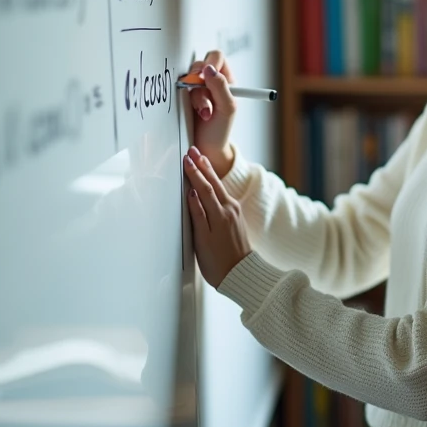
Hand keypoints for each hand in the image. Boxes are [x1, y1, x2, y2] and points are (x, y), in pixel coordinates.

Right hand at [183, 145, 251, 288]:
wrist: (240, 274)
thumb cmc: (217, 262)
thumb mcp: (202, 240)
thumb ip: (197, 215)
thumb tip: (191, 193)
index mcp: (219, 214)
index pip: (204, 187)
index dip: (194, 172)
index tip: (186, 159)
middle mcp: (229, 209)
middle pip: (213, 182)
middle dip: (202, 166)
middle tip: (193, 151)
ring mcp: (234, 212)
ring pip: (219, 187)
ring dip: (210, 172)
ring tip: (201, 159)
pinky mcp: (236, 217)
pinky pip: (224, 194)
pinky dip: (216, 183)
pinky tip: (212, 180)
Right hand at [186, 50, 236, 176]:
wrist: (205, 148)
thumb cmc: (220, 130)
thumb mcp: (227, 108)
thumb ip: (220, 87)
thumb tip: (209, 69)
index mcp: (226, 80)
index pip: (217, 57)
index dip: (211, 62)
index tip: (206, 74)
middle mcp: (210, 81)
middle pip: (200, 65)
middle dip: (200, 82)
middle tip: (203, 98)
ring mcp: (196, 89)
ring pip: (189, 78)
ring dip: (196, 95)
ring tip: (204, 112)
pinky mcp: (183, 97)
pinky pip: (179, 88)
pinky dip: (185, 99)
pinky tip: (194, 112)